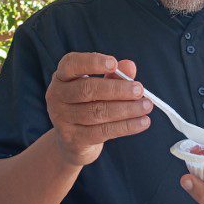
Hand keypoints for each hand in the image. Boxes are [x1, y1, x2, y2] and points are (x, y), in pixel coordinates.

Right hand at [46, 52, 152, 166]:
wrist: (74, 141)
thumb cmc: (89, 105)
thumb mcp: (100, 86)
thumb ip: (114, 75)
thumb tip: (130, 66)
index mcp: (62, 76)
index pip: (71, 64)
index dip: (92, 62)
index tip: (114, 63)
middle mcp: (57, 96)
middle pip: (87, 90)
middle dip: (117, 89)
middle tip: (140, 89)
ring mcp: (62, 119)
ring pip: (97, 112)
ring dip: (126, 109)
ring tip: (146, 106)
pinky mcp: (73, 139)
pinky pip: (103, 131)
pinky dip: (126, 126)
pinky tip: (143, 122)